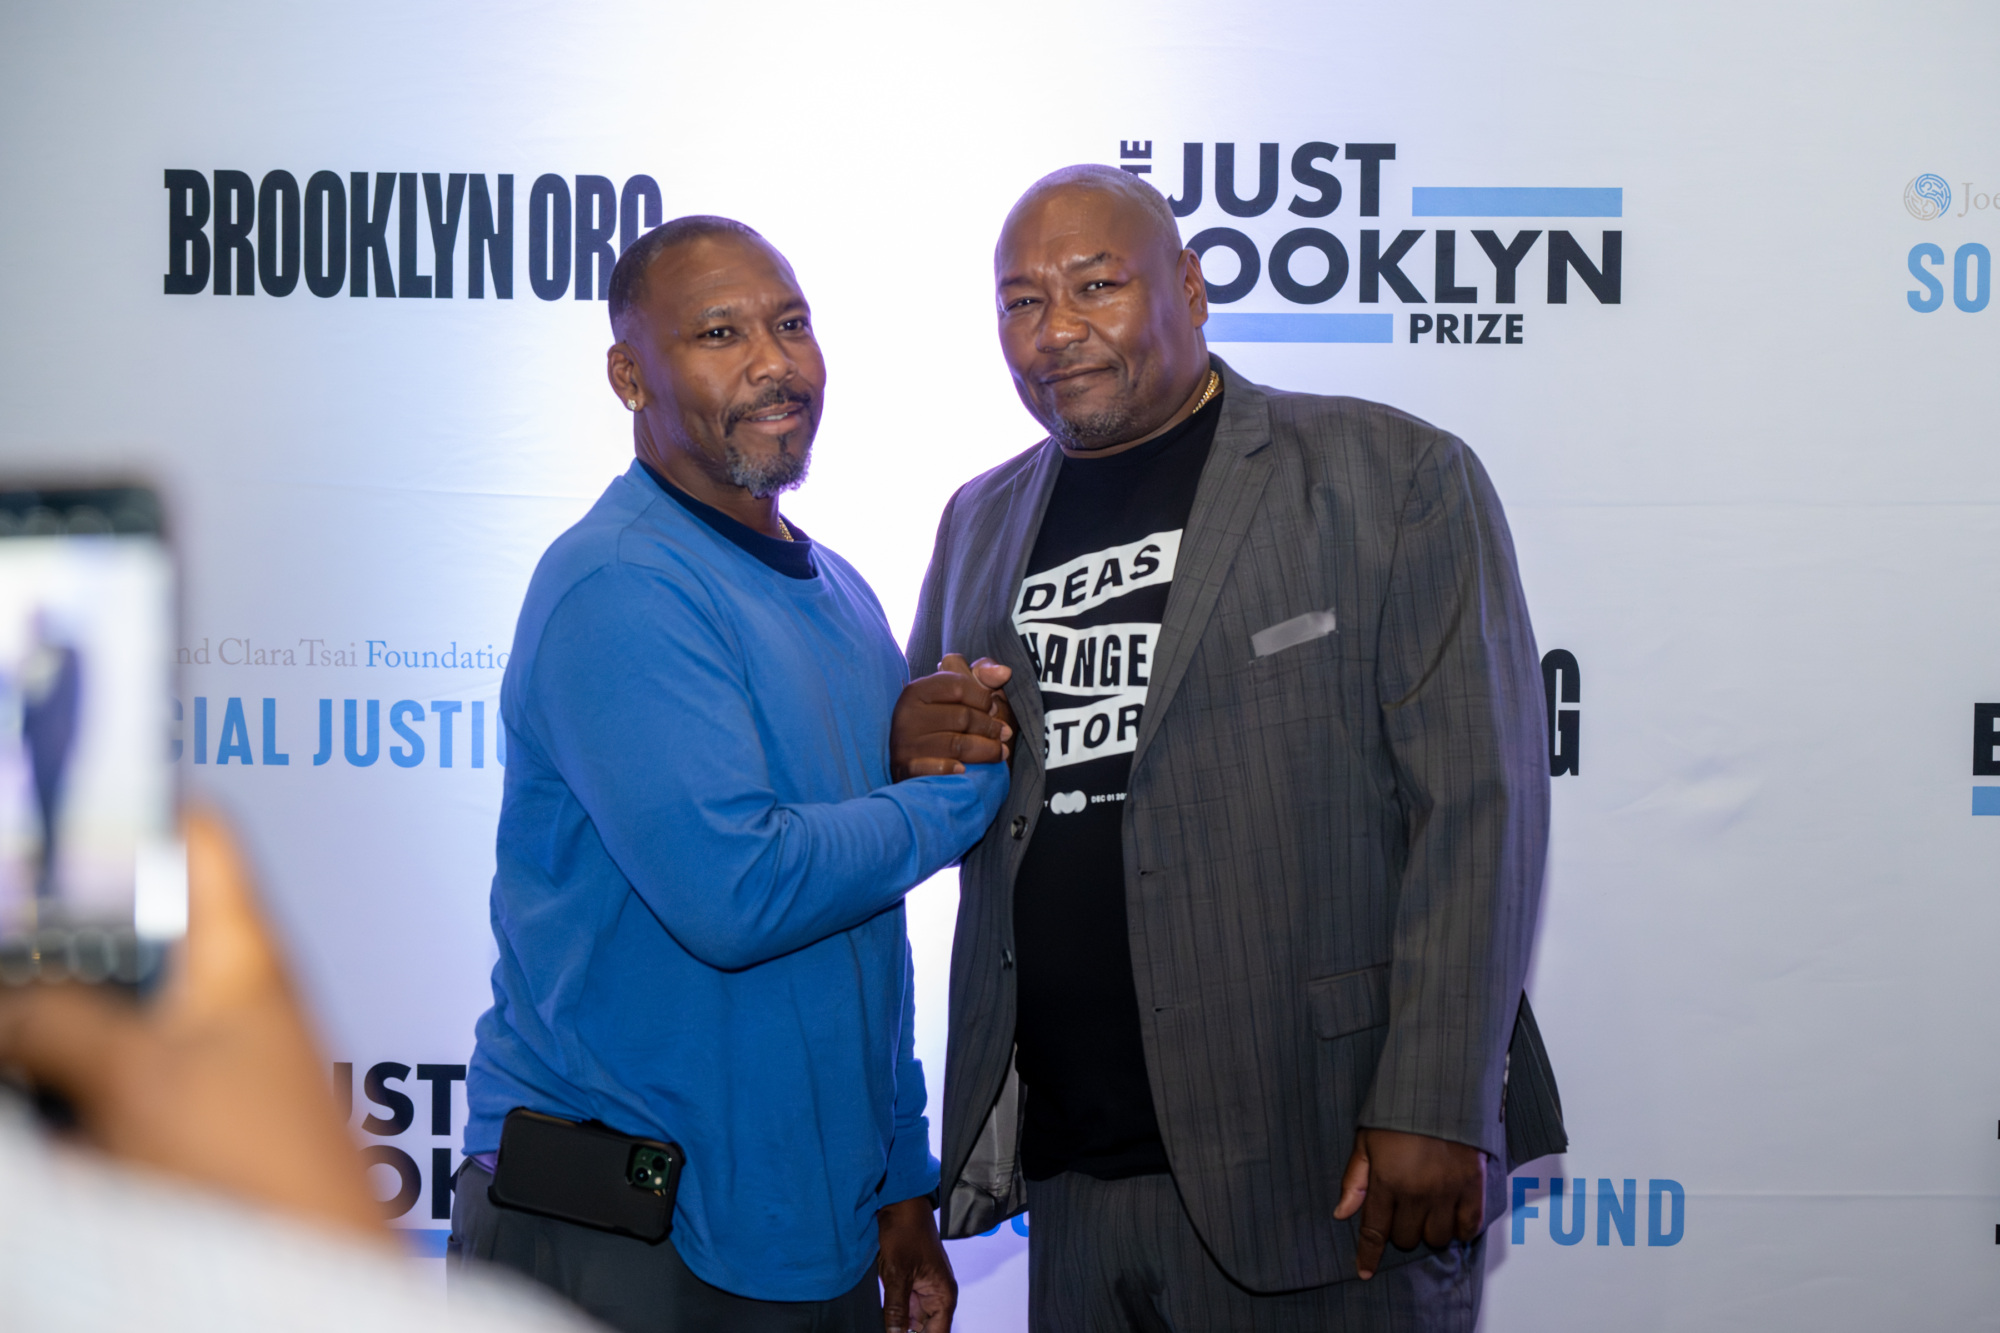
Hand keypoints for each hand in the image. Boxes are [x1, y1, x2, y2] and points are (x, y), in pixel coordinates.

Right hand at [0, 811, 385, 1240]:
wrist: (313, 1264)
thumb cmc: (276, 1169)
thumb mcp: (140, 1077)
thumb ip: (60, 1022)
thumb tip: (12, 998)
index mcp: (241, 949)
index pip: (199, 837)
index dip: (141, 803)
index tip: (76, 796)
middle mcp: (234, 990)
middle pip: (140, 923)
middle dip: (73, 926)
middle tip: (27, 922)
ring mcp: (212, 1052)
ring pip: (119, 1000)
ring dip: (65, 1007)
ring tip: (30, 1006)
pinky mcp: (192, 1112)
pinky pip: (118, 1066)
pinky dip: (73, 1067)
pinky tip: (43, 1088)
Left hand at [877, 1195, 955, 1331]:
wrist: (899, 1205)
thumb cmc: (906, 1231)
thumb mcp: (898, 1273)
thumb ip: (896, 1309)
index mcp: (943, 1294)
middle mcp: (936, 1295)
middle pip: (925, 1330)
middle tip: (887, 1331)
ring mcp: (922, 1289)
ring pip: (911, 1320)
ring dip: (897, 1324)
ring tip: (884, 1322)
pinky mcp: (909, 1283)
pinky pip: (902, 1306)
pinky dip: (892, 1312)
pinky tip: (882, 1316)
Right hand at [890, 653, 1014, 779]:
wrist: (918, 760)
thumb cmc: (946, 719)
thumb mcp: (962, 691)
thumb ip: (983, 674)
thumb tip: (1005, 672)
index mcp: (917, 690)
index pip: (958, 687)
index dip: (983, 698)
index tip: (994, 708)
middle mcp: (906, 714)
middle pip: (962, 717)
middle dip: (989, 727)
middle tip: (1005, 734)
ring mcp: (905, 742)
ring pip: (957, 744)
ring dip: (986, 750)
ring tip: (1001, 753)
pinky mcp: (907, 768)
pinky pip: (935, 768)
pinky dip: (951, 769)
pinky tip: (964, 770)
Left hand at [1332, 1127, 1485, 1278]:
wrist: (1442, 1089)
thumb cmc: (1399, 1114)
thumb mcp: (1366, 1141)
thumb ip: (1355, 1180)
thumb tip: (1341, 1214)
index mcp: (1387, 1181)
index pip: (1375, 1231)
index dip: (1368, 1255)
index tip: (1364, 1271)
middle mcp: (1417, 1193)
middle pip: (1406, 1238)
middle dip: (1399, 1232)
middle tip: (1402, 1213)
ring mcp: (1448, 1192)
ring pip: (1436, 1238)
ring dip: (1429, 1232)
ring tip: (1427, 1213)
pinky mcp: (1474, 1187)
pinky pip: (1468, 1227)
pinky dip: (1460, 1229)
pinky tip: (1452, 1217)